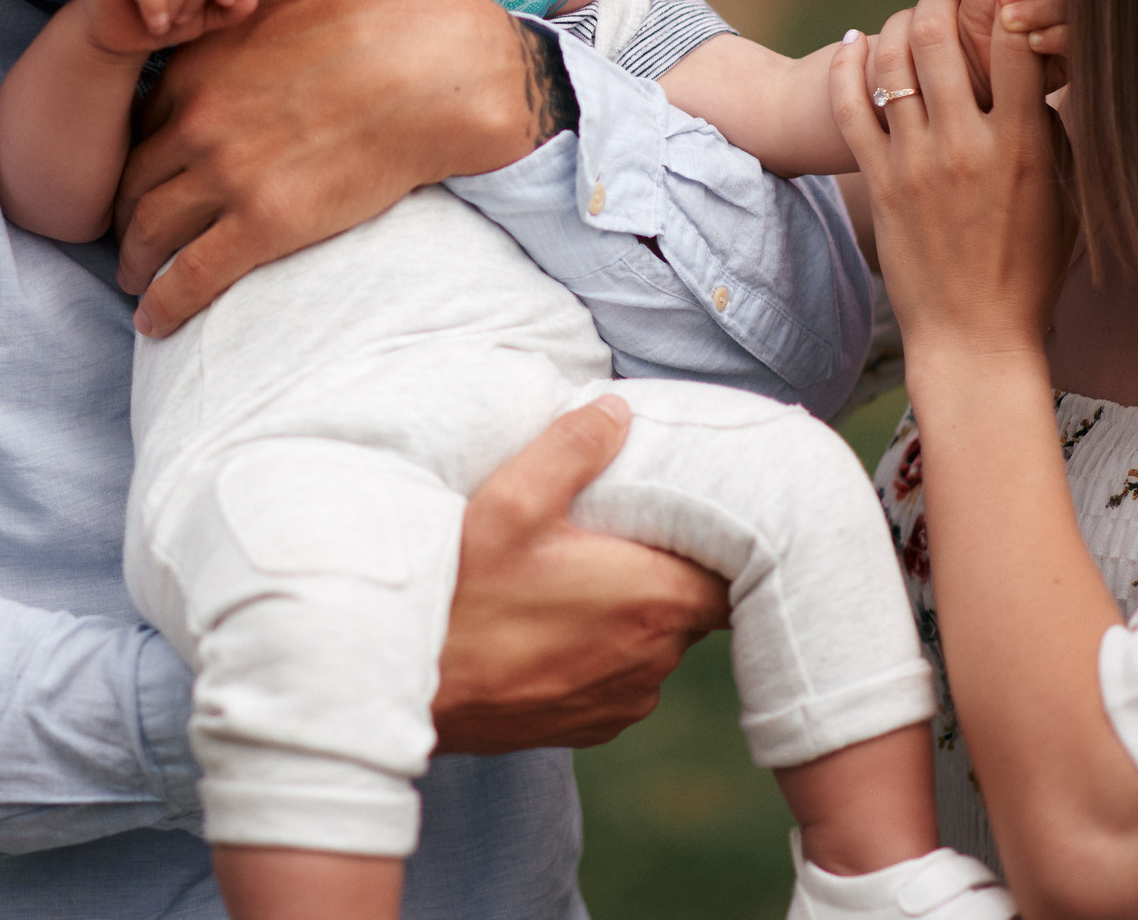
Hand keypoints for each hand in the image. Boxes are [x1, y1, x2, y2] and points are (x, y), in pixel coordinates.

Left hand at [116, 0, 546, 332]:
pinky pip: (193, 277)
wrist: (435, 72)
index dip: (141, 157)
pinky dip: (165, 304)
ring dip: (134, 263)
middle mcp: (198, 121)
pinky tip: (156, 321)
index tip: (148, 179)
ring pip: (150, 232)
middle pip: (133, 181)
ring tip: (135, 282)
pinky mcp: (264, 224)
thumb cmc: (382, 22)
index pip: (144, 124)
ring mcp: (227, 175)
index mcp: (200, 66)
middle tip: (131, 238)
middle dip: (123, 215)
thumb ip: (256, 0)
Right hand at [431, 396, 730, 753]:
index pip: (733, 575)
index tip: (689, 519)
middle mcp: (652, 660)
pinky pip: (619, 679)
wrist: (404, 687)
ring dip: (629, 615)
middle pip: (692, 606)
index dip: (720, 545)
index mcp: (652, 599)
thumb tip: (617, 411)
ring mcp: (622, 700)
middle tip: (618, 536)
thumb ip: (573, 448)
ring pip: (654, 644)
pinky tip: (551, 628)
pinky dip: (599, 654)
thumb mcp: (509, 501)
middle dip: (665, 571)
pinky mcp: (590, 726)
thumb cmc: (460, 596)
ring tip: (575, 581)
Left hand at [834, 0, 1072, 357]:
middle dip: (941, 3)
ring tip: (907, 22)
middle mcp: (967, 145)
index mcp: (1024, 144)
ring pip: (891, 62)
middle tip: (946, 1)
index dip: (1011, 6)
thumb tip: (1045, 75)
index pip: (1016, 45)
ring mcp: (916, 161)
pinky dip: (846, 66)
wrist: (975, 333)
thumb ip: (1053, 133)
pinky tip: (852, 44)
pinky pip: (850, 106)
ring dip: (896, 26)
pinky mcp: (878, 180)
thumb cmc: (1031, 268)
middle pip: (940, 39)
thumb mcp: (1065, 196)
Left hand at [953, 0, 1070, 108]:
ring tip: (1008, 22)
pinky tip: (1033, 42)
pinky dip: (1058, 36)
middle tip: (1004, 0)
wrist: (972, 76)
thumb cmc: (976, 24)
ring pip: (1080, 6)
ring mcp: (1079, 26)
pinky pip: (1082, 40)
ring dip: (1043, 10)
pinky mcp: (1081, 56)